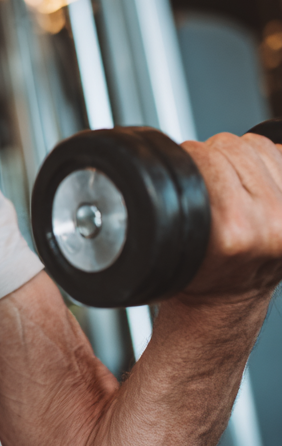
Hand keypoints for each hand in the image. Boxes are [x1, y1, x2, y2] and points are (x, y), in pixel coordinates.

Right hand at [180, 131, 281, 301]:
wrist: (225, 300)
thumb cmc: (197, 271)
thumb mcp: (174, 235)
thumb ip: (180, 190)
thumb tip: (184, 152)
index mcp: (233, 228)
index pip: (203, 155)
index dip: (186, 160)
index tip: (185, 175)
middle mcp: (270, 221)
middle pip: (231, 145)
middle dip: (212, 158)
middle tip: (206, 185)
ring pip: (257, 144)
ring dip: (239, 158)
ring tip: (230, 185)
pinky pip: (279, 155)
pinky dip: (264, 163)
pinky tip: (252, 186)